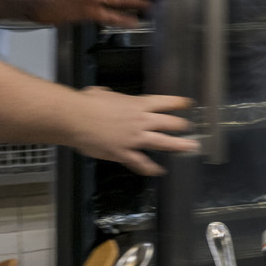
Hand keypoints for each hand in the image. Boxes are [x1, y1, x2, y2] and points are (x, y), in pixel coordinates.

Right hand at [66, 87, 196, 174]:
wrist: (75, 118)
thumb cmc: (86, 103)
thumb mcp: (102, 93)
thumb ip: (110, 96)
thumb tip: (105, 95)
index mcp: (137, 104)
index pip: (165, 102)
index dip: (178, 103)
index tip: (188, 104)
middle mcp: (141, 120)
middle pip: (169, 123)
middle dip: (181, 126)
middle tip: (188, 128)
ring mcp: (134, 138)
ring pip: (163, 142)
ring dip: (179, 145)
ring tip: (190, 147)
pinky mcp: (124, 153)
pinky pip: (142, 163)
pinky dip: (151, 168)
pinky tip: (159, 171)